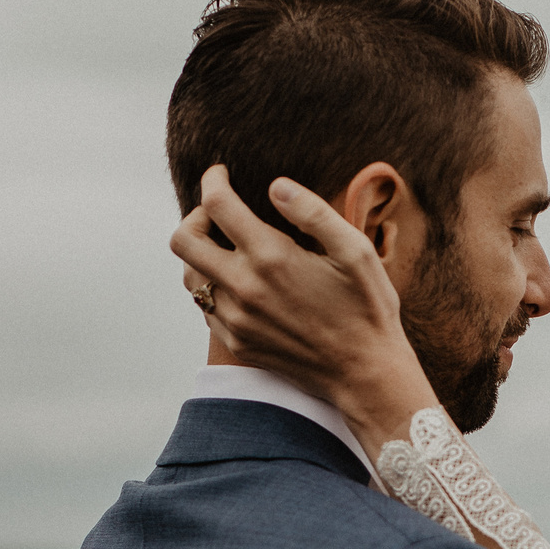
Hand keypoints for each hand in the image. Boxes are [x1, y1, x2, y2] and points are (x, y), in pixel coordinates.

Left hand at [168, 166, 437, 448]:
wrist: (364, 374)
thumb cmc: (367, 308)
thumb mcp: (355, 251)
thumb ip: (313, 212)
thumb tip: (277, 185)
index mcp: (272, 258)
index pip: (216, 205)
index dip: (213, 180)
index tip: (220, 174)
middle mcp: (244, 288)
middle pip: (183, 241)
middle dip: (196, 217)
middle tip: (219, 214)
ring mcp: (236, 320)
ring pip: (190, 276)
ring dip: (202, 255)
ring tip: (230, 249)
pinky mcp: (238, 342)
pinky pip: (206, 307)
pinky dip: (215, 287)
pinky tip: (243, 283)